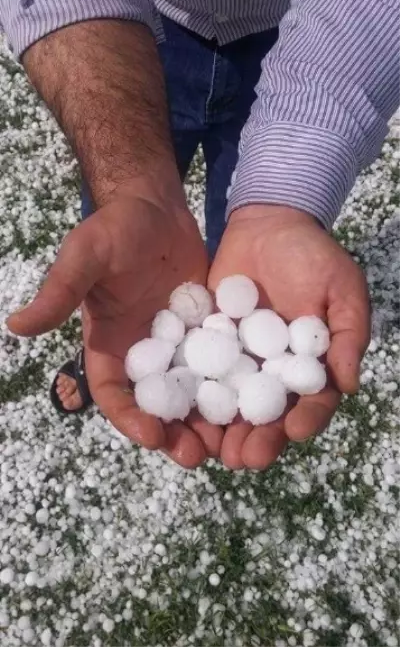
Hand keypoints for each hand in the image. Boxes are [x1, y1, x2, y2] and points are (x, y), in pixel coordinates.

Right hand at [7, 182, 223, 467]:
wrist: (155, 207)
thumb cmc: (114, 227)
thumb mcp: (86, 256)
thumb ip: (60, 291)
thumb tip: (16, 325)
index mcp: (109, 344)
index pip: (113, 393)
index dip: (129, 418)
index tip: (152, 437)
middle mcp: (143, 351)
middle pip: (157, 403)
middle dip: (174, 433)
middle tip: (198, 455)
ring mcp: (178, 343)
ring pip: (192, 392)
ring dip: (207, 419)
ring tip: (230, 442)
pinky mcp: (207, 329)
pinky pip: (220, 363)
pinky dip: (233, 384)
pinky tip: (253, 400)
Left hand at [208, 205, 369, 469]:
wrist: (267, 224)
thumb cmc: (312, 255)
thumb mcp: (341, 289)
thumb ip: (346, 334)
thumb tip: (349, 384)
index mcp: (307, 367)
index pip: (311, 403)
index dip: (305, 419)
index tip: (294, 430)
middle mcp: (271, 373)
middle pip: (265, 415)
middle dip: (257, 439)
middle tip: (243, 457)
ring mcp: (237, 362)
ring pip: (229, 405)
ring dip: (219, 431)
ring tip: (207, 450)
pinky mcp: (206, 346)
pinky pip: (196, 374)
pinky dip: (188, 395)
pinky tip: (177, 412)